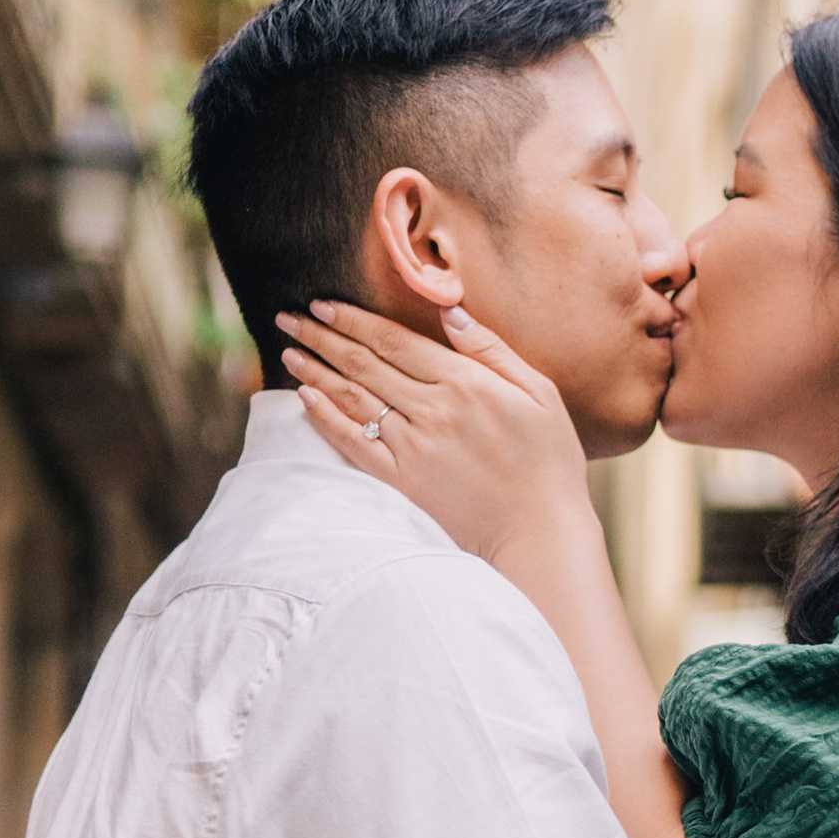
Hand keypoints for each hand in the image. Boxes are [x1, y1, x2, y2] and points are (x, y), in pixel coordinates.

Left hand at [274, 299, 596, 568]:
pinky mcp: (402, 483)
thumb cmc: (549, 462)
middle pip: (363, 364)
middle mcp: (431, 410)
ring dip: (316, 372)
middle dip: (322, 338)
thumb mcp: (538, 393)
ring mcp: (413, 448)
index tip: (322, 304)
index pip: (393, 340)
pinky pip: (354, 445)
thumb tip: (450, 311)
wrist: (540, 533)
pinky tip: (305, 399)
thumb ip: (491, 349)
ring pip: (352, 400)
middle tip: (289, 319)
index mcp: (465, 382)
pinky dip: (326, 420)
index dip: (353, 320)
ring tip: (289, 352)